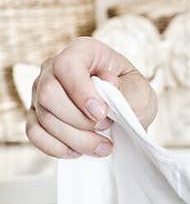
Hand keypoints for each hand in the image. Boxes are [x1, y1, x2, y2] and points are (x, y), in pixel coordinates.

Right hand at [25, 36, 157, 160]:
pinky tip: (78, 151)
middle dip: (78, 120)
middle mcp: (54, 68)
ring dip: (75, 138)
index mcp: (83, 52)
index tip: (101, 113)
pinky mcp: (37, 115)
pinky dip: (56, 147)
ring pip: (43, 117)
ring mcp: (41, 92)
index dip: (81, 92)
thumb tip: (105, 82)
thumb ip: (126, 89)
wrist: (126, 116)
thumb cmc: (132, 98)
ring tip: (102, 145)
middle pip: (48, 93)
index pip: (67, 65)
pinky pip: (34, 133)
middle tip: (105, 127)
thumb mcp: (141, 93)